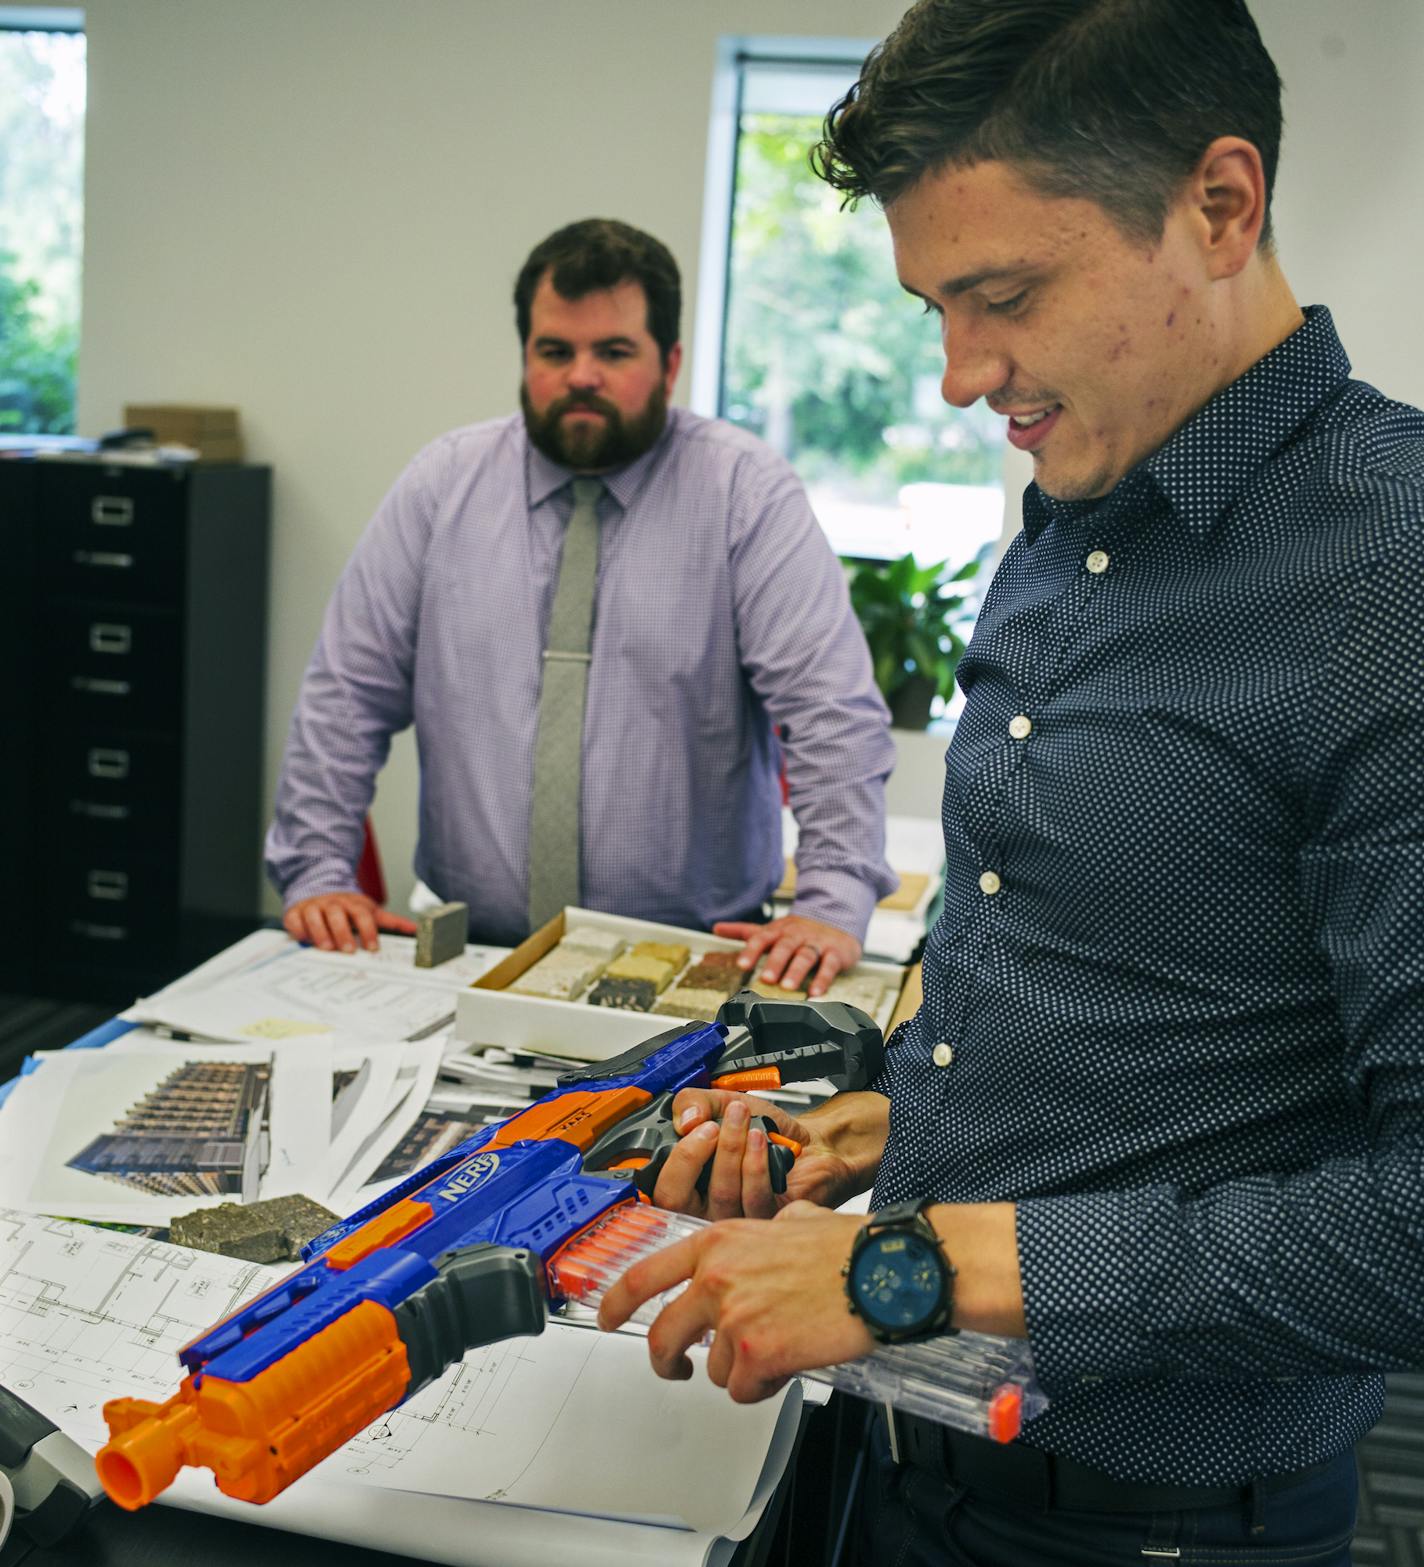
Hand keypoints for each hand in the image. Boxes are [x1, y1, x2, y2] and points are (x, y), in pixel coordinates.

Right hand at [283, 892, 418, 952]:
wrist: (318, 886)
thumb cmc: (346, 906)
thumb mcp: (369, 910)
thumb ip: (390, 921)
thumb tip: (414, 930)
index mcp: (352, 903)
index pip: (362, 914)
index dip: (368, 930)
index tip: (373, 948)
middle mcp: (332, 903)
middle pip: (337, 914)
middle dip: (343, 932)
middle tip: (349, 950)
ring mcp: (313, 906)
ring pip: (315, 915)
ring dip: (320, 931)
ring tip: (327, 949)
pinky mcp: (295, 912)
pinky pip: (294, 919)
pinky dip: (298, 929)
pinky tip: (303, 940)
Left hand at [598, 1202, 873, 1402]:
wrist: (880, 1270)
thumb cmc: (846, 1248)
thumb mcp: (788, 1222)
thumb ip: (761, 1234)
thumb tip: (766, 1238)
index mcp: (717, 1242)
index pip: (644, 1275)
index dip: (616, 1303)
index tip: (606, 1318)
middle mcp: (715, 1276)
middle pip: (661, 1337)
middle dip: (666, 1362)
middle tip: (677, 1369)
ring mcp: (733, 1316)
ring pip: (710, 1370)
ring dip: (739, 1370)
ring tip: (774, 1350)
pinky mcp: (756, 1353)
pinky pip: (741, 1390)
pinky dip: (762, 1386)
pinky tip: (787, 1363)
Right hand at [653, 1088, 888, 1218]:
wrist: (811, 1143)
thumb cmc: (767, 1131)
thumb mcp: (723, 1104)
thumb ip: (694, 1102)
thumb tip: (682, 1118)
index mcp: (689, 1184)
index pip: (659, 1188)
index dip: (671, 1160)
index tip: (689, 1126)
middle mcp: (706, 1208)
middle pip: (678, 1202)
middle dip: (692, 1157)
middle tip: (710, 1127)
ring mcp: (735, 1221)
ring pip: (721, 1196)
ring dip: (731, 1149)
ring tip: (743, 1119)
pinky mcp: (766, 1223)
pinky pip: (754, 1199)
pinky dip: (756, 1163)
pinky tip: (762, 1140)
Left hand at [713, 914, 860, 996]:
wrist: (837, 922)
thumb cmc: (799, 931)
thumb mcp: (771, 929)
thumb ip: (744, 931)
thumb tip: (716, 928)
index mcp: (779, 930)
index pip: (762, 938)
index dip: (751, 951)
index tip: (742, 965)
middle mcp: (797, 935)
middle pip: (785, 946)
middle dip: (776, 962)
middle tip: (767, 979)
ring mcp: (816, 943)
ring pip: (806, 955)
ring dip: (797, 971)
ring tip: (788, 987)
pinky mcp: (835, 953)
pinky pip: (829, 965)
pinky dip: (823, 979)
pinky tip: (815, 992)